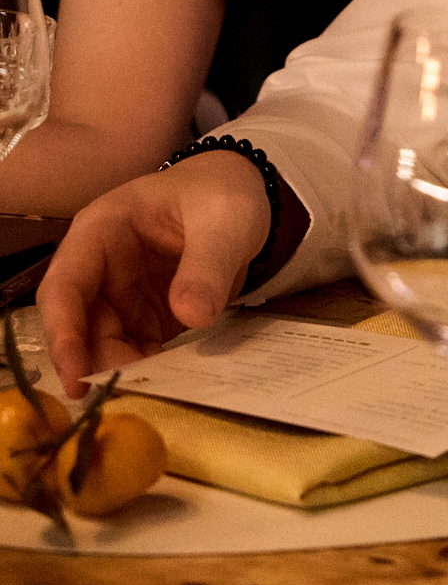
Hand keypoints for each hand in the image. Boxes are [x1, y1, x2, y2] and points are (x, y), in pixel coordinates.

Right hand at [36, 154, 270, 395]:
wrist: (246, 196)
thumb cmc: (223, 194)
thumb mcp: (224, 221)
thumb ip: (207, 265)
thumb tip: (191, 315)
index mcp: (102, 231)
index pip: (64, 286)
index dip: (64, 333)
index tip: (76, 377)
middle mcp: (101, 265)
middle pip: (81, 324)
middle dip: (100, 361)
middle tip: (136, 390)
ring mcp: (122, 292)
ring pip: (105, 342)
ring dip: (125, 368)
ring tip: (158, 389)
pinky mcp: (146, 313)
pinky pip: (137, 347)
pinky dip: (151, 366)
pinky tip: (174, 379)